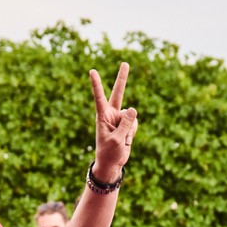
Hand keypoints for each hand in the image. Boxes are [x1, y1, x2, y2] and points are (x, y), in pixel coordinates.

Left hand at [89, 63, 136, 181]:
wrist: (112, 163)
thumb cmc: (109, 153)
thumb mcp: (117, 140)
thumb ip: (125, 124)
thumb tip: (133, 109)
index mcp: (102, 116)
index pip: (99, 97)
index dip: (96, 84)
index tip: (92, 71)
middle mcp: (111, 114)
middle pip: (118, 93)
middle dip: (122, 79)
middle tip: (125, 63)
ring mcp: (120, 119)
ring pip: (132, 117)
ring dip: (129, 130)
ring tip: (122, 141)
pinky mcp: (127, 124)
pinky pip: (135, 124)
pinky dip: (132, 133)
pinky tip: (126, 140)